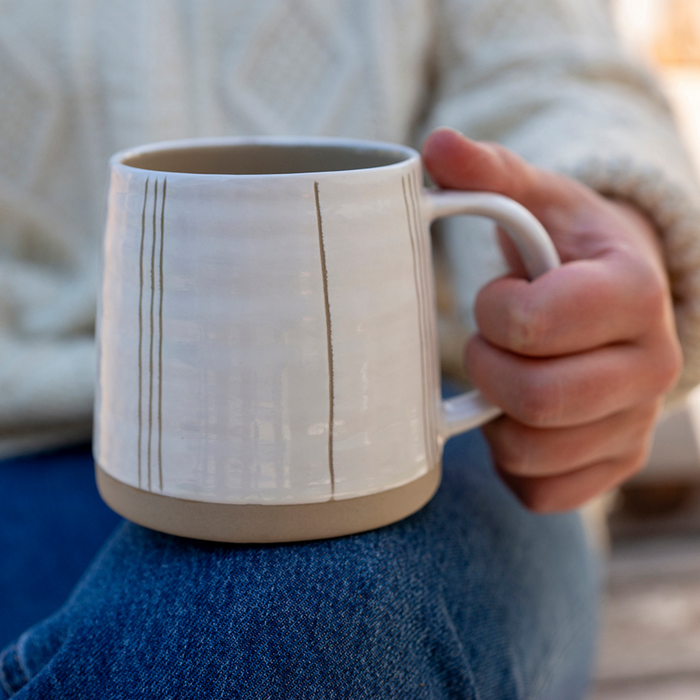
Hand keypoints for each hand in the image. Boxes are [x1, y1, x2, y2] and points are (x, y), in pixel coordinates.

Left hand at [422, 127, 682, 511]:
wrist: (616, 301)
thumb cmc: (567, 248)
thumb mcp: (535, 199)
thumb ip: (488, 172)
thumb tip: (437, 145)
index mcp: (634, 290)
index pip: (539, 321)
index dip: (495, 311)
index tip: (498, 297)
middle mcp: (650, 366)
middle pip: (537, 397)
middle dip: (488, 368)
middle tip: (487, 344)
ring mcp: (634, 424)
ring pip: (533, 453)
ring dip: (495, 416)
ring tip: (506, 376)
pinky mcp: (612, 465)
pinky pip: (542, 493)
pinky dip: (511, 462)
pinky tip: (517, 421)